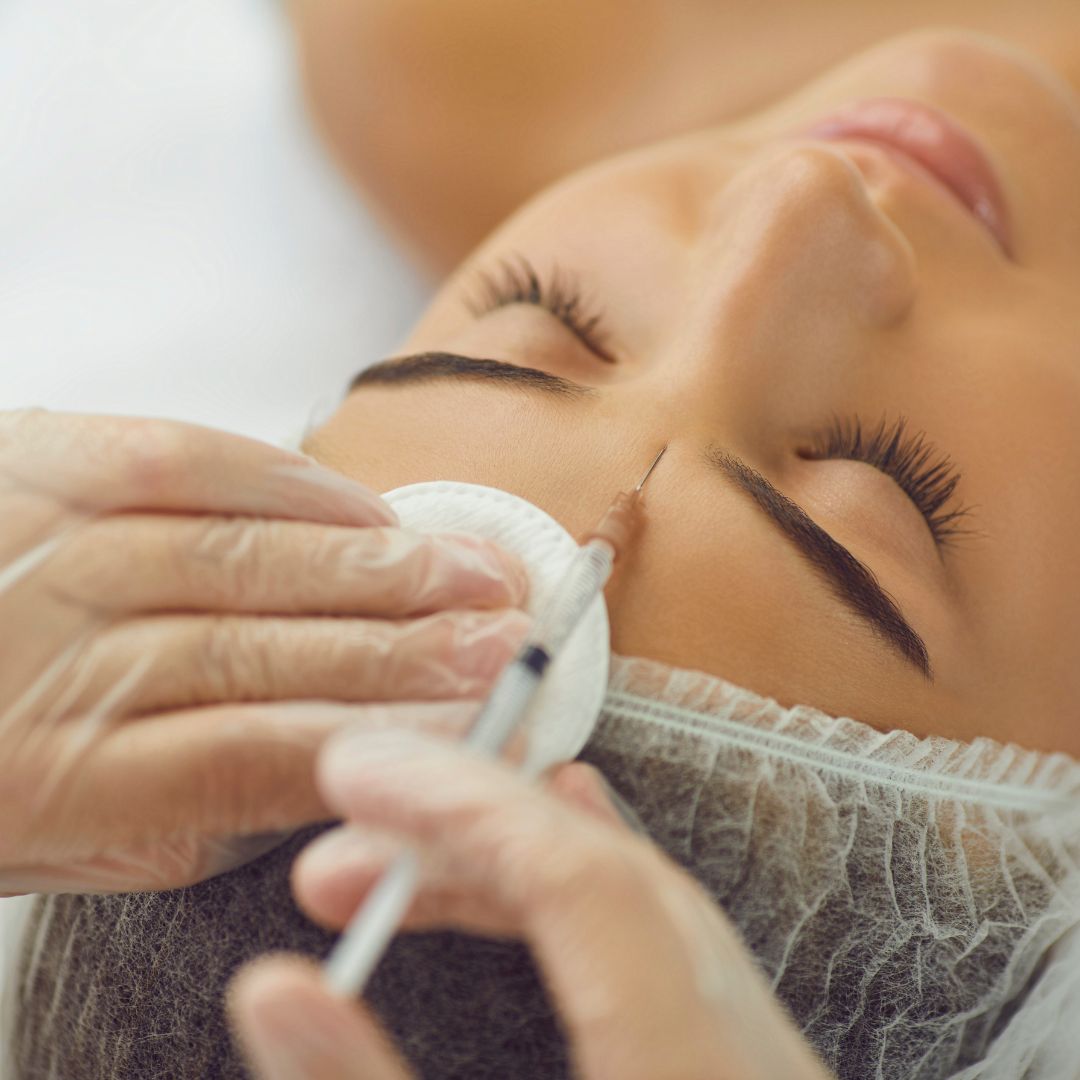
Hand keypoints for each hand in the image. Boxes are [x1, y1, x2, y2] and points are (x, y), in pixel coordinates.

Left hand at [0, 410, 527, 893]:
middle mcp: (46, 654)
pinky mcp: (41, 456)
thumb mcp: (57, 843)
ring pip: (243, 555)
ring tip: (472, 571)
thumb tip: (330, 764)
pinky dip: (291, 483)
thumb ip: (185, 815)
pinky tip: (368, 506)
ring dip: (375, 566)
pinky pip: (188, 458)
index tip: (470, 730)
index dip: (378, 738)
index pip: (250, 758)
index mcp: (46, 779)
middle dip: (404, 648)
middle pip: (264, 649)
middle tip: (503, 642)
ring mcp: (44, 544)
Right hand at [228, 728, 834, 1079]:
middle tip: (342, 846)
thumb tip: (275, 992)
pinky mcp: (740, 1075)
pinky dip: (581, 896)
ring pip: (637, 904)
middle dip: (464, 834)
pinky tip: (531, 878)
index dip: (465, 807)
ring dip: (511, 867)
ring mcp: (761, 1066)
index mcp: (694, 1077)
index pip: (584, 885)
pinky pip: (661, 946)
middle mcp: (749, 1060)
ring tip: (396, 866)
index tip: (359, 772)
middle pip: (610, 877)